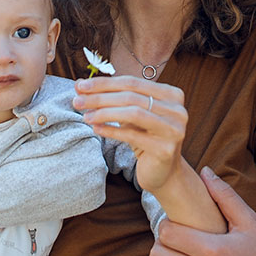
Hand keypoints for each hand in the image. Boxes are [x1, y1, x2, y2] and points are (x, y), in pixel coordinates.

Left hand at [73, 76, 186, 191]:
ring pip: (133, 113)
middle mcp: (178, 110)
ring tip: (86, 116)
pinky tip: (96, 129)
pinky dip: (111, 131)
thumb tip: (79, 85)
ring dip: (104, 113)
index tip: (80, 86)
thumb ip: (111, 98)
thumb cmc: (146, 138)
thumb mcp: (131, 114)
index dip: (104, 83)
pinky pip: (132, 136)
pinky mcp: (165, 149)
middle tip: (77, 101)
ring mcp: (173, 130)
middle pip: (131, 96)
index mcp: (172, 95)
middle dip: (100, 98)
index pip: (133, 82)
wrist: (164, 173)